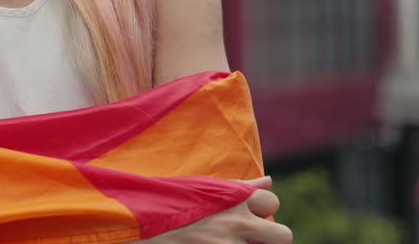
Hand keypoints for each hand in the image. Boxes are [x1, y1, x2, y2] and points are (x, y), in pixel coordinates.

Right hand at [144, 177, 290, 243]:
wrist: (135, 223)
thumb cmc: (165, 203)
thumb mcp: (201, 189)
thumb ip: (239, 188)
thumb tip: (268, 181)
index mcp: (233, 197)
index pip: (272, 203)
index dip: (261, 213)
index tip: (248, 220)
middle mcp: (237, 222)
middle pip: (283, 236)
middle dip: (270, 240)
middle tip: (248, 241)